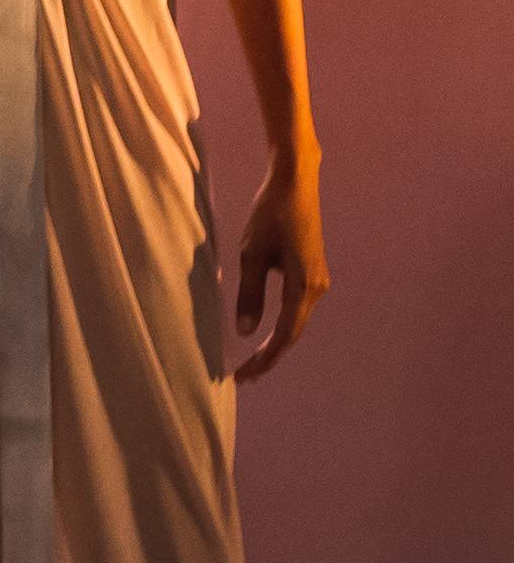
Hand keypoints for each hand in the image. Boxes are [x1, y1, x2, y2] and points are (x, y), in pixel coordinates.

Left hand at [231, 155, 328, 379]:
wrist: (294, 185)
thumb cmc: (270, 215)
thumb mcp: (251, 255)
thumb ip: (250, 294)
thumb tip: (246, 332)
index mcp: (304, 285)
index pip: (285, 334)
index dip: (266, 359)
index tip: (244, 376)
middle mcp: (318, 287)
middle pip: (293, 332)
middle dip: (269, 357)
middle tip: (243, 378)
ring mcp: (318, 281)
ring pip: (295, 322)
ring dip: (275, 343)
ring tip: (251, 364)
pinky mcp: (312, 273)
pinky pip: (296, 308)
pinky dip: (280, 326)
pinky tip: (264, 336)